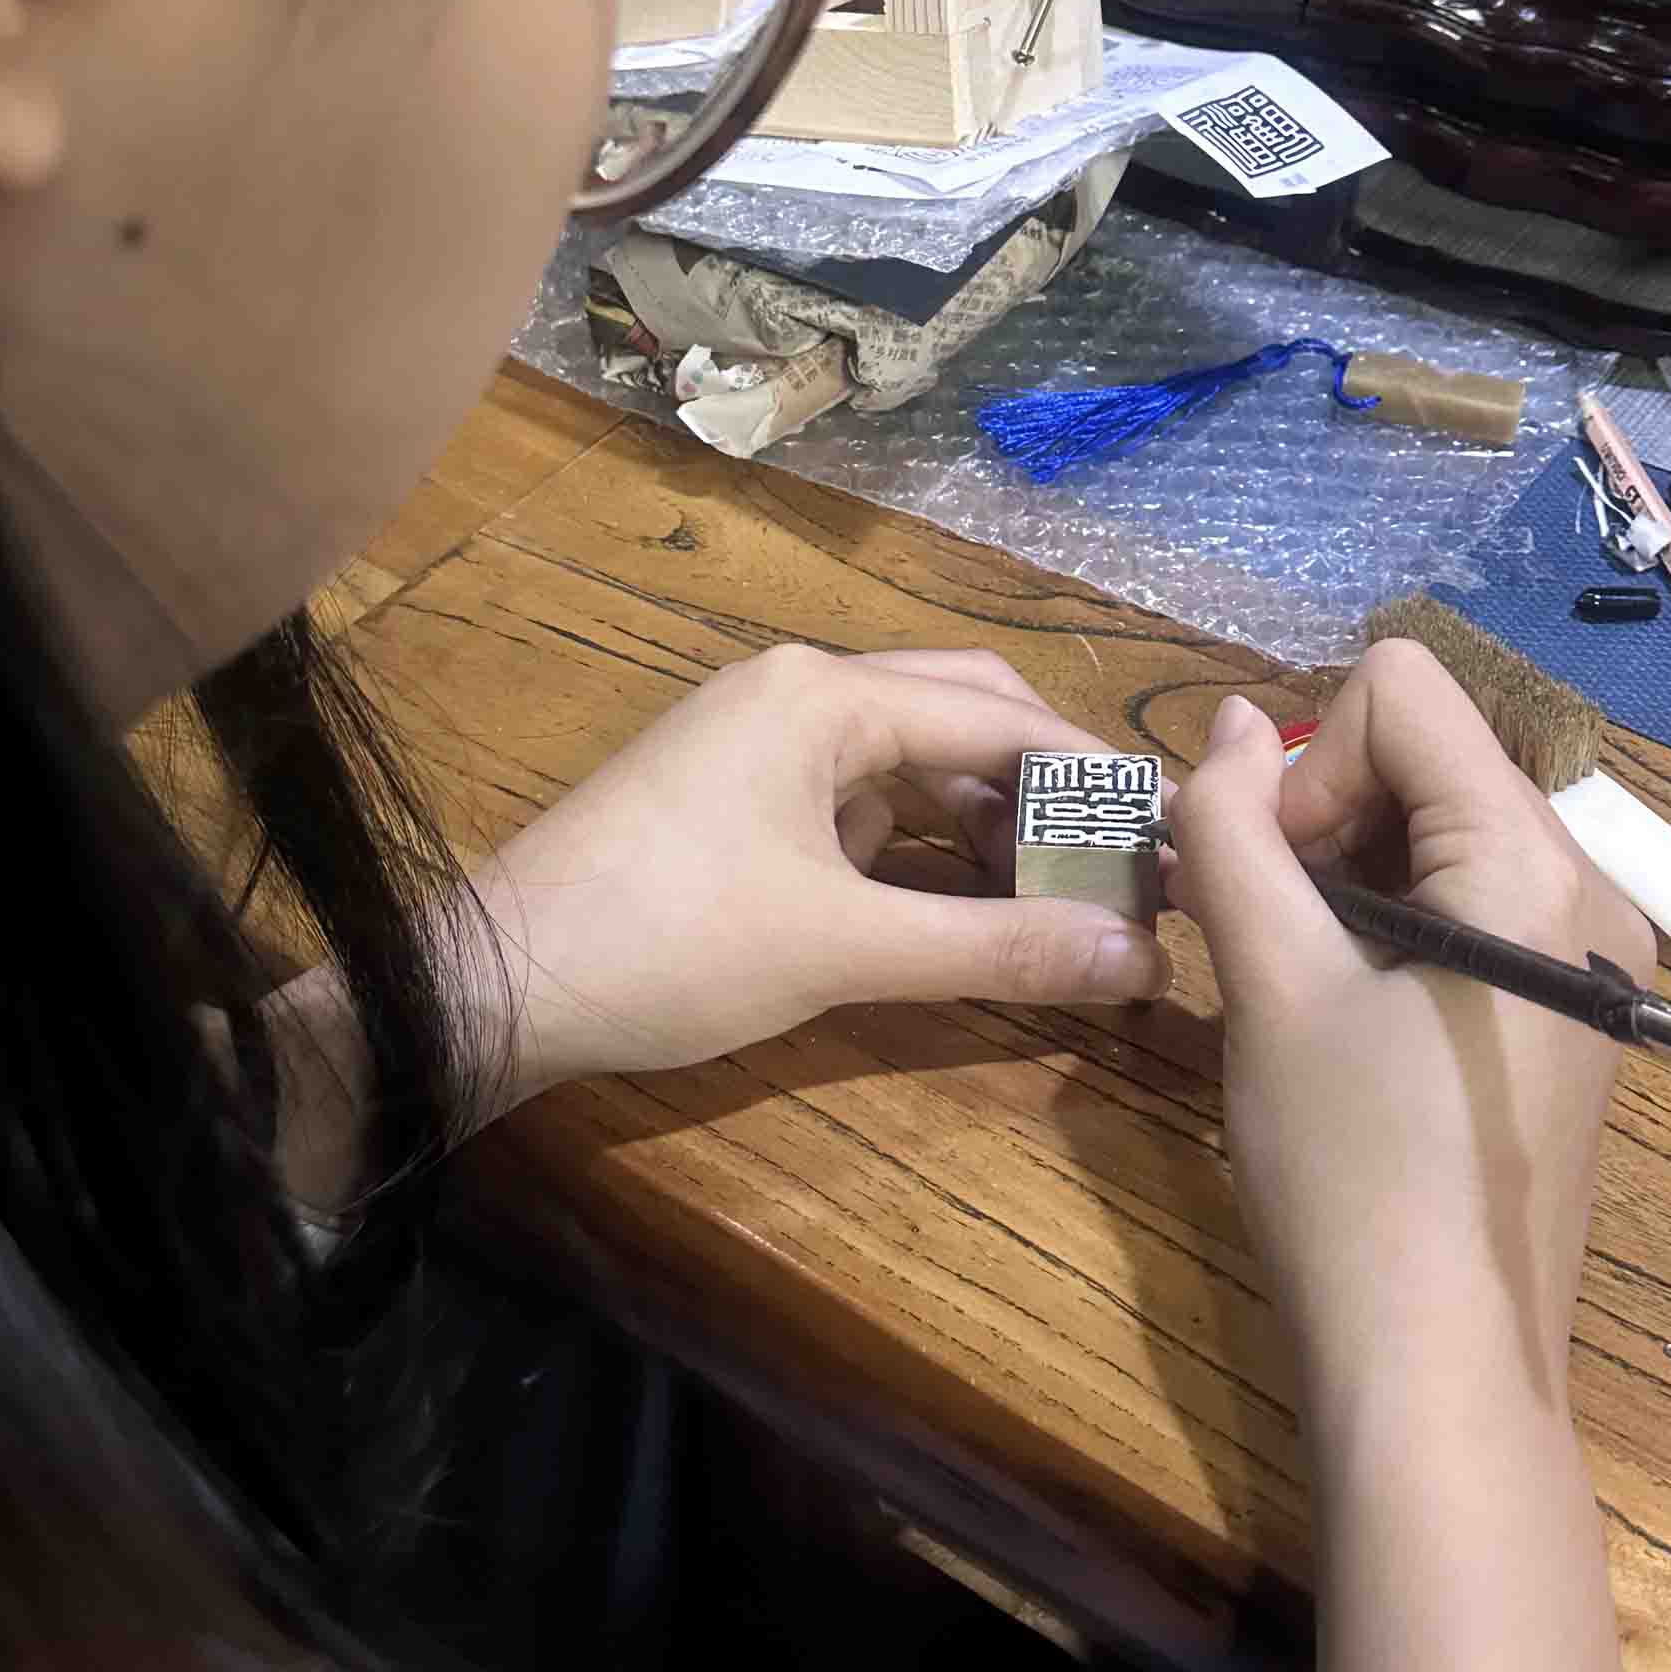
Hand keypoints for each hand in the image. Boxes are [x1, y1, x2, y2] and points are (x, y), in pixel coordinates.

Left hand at [471, 643, 1170, 1095]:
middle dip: (1045, 788)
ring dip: (983, 820)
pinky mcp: (730, 792)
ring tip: (1057, 899)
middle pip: (961, 713)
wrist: (494, 982)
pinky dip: (917, 842)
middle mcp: (797, 689)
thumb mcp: (843, 949)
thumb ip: (997, 946)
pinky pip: (855, 796)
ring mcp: (756, 738)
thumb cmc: (670, 943)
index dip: (1096, 781)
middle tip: (1121, 868)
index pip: (1002, 718)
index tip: (1176, 840)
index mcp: (826, 693)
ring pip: (907, 758)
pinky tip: (957, 905)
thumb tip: (1141, 959)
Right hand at [1164, 642, 1651, 1389]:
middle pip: (1425, 756)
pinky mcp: (1567, 1013)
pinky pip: (1465, 902)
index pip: (1401, 690)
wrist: (1438, 1375)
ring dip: (1342, 877)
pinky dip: (1385, 926)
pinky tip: (1346, 1021)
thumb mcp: (1271, 981)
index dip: (1309, 766)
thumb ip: (1234, 827)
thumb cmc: (1350, 1169)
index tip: (1274, 884)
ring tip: (1298, 988)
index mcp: (1531, 857)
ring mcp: (1587, 954)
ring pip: (1435, 828)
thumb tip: (1230, 724)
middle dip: (1322, 821)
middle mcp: (1585, 885)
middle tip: (1269, 941)